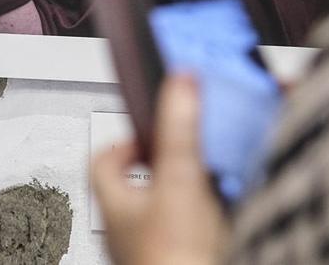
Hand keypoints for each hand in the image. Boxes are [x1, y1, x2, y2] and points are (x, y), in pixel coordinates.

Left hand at [93, 74, 228, 264]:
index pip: (103, 161)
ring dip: (186, 193)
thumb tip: (179, 83)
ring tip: (212, 182)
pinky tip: (225, 217)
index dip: (126, 140)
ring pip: (162, 211)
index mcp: (115, 206)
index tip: (152, 130)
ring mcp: (149, 251)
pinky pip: (186, 233)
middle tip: (189, 151)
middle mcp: (125, 232)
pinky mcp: (177, 261)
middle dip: (164, 164)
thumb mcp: (180, 180)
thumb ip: (179, 130)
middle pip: (135, 185)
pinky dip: (204, 220)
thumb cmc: (174, 259)